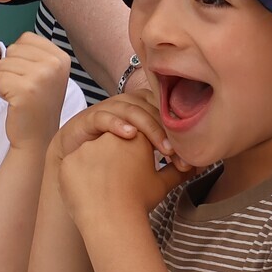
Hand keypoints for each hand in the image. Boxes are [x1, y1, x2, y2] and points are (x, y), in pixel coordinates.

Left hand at [0, 33, 72, 149]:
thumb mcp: (46, 72)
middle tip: (26, 89)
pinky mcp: (26, 90)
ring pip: (3, 64)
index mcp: (61, 56)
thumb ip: (35, 52)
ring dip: (5, 81)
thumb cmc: (36, 103)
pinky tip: (15, 102)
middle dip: (11, 69)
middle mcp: (55, 64)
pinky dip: (1, 92)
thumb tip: (17, 35)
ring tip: (21, 95)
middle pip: (12, 49)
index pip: (25, 38)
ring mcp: (42, 76)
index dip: (20, 58)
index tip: (32, 77)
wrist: (38, 137)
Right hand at [54, 87, 182, 165]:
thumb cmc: (112, 162)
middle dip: (169, 132)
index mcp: (143, 109)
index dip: (180, 129)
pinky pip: (104, 116)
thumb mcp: (145, 161)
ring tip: (163, 150)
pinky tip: (130, 135)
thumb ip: (167, 161)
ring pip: (132, 110)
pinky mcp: (88, 119)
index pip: (166, 110)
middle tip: (180, 155)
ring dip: (150, 129)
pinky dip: (118, 124)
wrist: (75, 163)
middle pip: (153, 109)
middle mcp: (127, 105)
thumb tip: (197, 167)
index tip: (192, 154)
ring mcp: (108, 110)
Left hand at [56, 122, 185, 222]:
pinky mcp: (68, 161)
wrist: (112, 221)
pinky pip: (74, 166)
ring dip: (96, 168)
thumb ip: (179, 171)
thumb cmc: (139, 202)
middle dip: (115, 159)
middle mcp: (111, 136)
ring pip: (92, 154)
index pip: (137, 135)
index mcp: (136, 137)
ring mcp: (87, 148)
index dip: (136, 152)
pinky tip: (88, 192)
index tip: (135, 169)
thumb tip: (197, 165)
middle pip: (113, 142)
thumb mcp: (162, 185)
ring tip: (104, 190)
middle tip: (119, 182)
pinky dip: (79, 178)